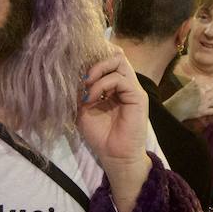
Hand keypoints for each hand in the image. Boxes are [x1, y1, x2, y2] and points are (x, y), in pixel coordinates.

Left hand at [76, 47, 150, 210]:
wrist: (115, 156)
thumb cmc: (101, 136)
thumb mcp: (84, 110)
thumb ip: (81, 93)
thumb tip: (74, 77)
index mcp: (114, 87)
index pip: (109, 61)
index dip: (94, 59)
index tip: (78, 68)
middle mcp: (125, 85)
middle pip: (116, 55)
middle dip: (97, 62)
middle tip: (83, 78)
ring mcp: (133, 89)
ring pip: (119, 62)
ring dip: (98, 71)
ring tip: (87, 87)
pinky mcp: (138, 97)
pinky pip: (120, 80)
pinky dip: (102, 84)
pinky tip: (92, 97)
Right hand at [163, 76, 212, 121]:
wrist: (176, 108)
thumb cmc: (178, 98)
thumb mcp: (185, 88)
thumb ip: (191, 84)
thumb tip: (194, 79)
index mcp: (199, 89)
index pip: (208, 86)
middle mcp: (203, 96)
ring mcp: (203, 104)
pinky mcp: (202, 112)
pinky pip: (212, 111)